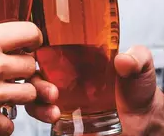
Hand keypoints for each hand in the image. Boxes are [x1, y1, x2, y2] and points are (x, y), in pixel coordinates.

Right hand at [0, 22, 41, 135]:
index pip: (29, 32)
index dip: (34, 37)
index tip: (31, 42)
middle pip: (31, 64)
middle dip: (26, 67)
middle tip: (15, 69)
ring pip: (29, 92)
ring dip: (21, 92)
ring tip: (6, 90)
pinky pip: (11, 122)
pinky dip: (6, 120)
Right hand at [26, 46, 163, 135]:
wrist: (140, 129)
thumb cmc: (138, 96)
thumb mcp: (140, 73)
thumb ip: (138, 60)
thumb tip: (123, 59)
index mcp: (78, 58)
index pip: (51, 47)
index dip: (39, 47)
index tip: (37, 49)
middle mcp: (65, 74)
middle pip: (37, 68)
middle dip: (35, 75)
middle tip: (50, 87)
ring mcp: (61, 94)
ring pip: (33, 88)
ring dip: (35, 93)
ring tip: (52, 101)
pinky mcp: (59, 114)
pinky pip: (39, 110)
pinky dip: (40, 111)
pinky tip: (53, 114)